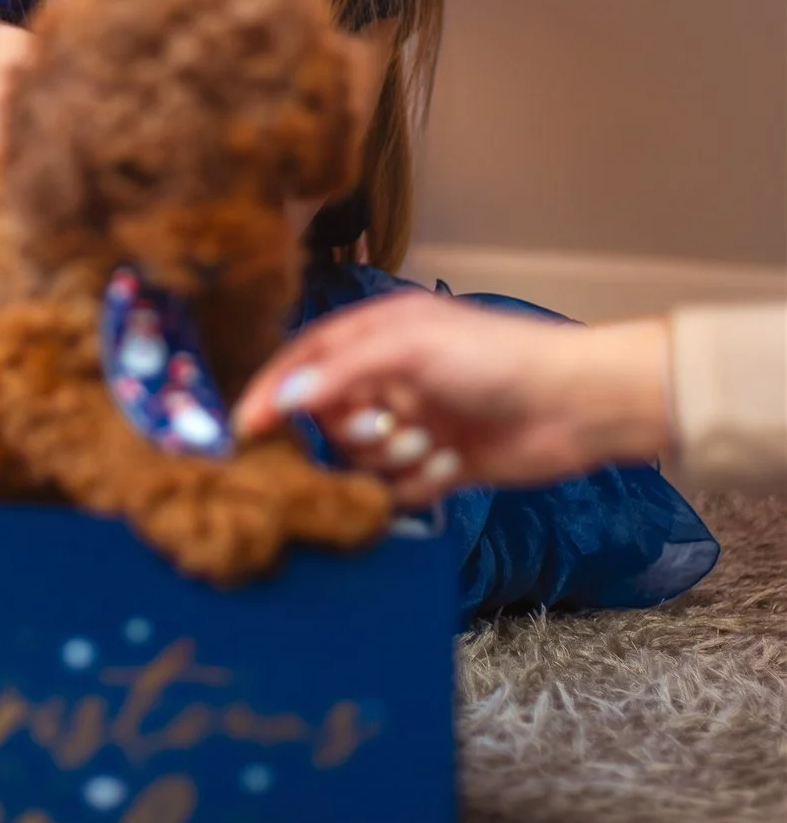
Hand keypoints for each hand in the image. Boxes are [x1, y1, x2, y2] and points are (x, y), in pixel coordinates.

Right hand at [232, 294, 672, 506]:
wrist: (575, 406)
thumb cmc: (498, 359)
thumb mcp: (412, 350)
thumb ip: (342, 373)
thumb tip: (283, 397)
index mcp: (378, 334)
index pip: (305, 361)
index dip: (274, 392)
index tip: (247, 429)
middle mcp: (390, 377)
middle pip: (329, 418)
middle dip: (355, 432)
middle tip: (391, 428)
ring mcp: (413, 421)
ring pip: (361, 458)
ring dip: (392, 459)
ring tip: (433, 446)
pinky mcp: (437, 464)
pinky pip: (397, 487)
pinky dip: (417, 482)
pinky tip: (452, 465)